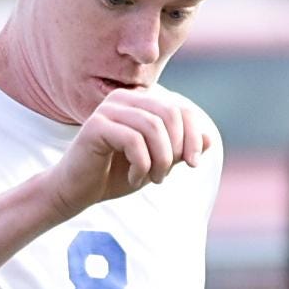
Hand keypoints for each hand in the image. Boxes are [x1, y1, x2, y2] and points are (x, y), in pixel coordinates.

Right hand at [45, 87, 214, 220]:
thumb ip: (180, 150)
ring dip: (160, 160)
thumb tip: (209, 139)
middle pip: (170, 113)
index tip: (194, 164)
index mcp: (140, 101)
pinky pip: (133, 141)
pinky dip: (142, 165)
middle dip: (176, 148)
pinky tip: (136, 179)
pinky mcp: (95, 125)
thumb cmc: (118, 174)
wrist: (79, 190)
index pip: (181, 109)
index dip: (193, 136)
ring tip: (153, 179)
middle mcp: (124, 98)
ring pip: (153, 127)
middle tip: (166, 174)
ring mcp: (108, 109)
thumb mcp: (158, 162)